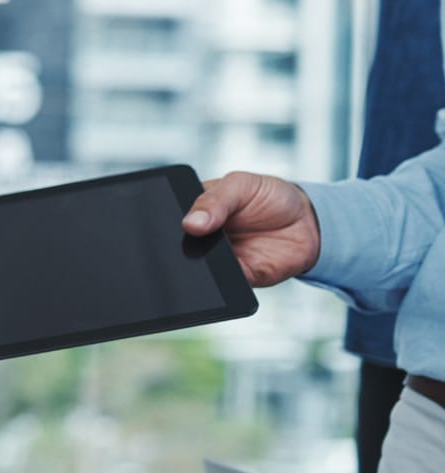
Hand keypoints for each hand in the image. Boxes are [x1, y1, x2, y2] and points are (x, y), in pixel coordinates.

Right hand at [182, 171, 320, 286]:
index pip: (169, 217)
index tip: (170, 223)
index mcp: (195, 210)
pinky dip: (227, 282)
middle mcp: (202, 238)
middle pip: (179, 247)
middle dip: (180, 247)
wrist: (308, 222)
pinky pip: (226, 286)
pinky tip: (234, 267)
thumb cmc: (271, 197)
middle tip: (192, 238)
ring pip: (198, 270)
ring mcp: (218, 260)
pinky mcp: (238, 278)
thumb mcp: (241, 186)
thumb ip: (215, 201)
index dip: (164, 220)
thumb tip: (190, 223)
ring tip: (213, 253)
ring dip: (201, 267)